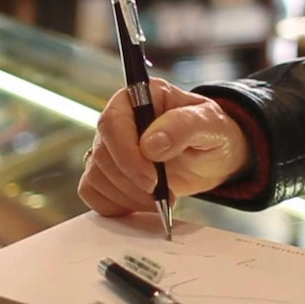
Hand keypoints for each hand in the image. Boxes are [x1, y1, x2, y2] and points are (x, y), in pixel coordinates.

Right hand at [78, 77, 249, 216]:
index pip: (112, 124)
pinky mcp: (106, 173)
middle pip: (102, 154)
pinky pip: (93, 192)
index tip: (151, 179)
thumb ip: (183, 126)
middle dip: (132, 182)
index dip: (127, 155)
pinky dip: (116, 205)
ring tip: (160, 199)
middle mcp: (117, 121)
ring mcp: (108, 148)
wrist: (212, 157)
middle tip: (163, 194)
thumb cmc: (211, 132)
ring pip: (96, 176)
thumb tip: (150, 144)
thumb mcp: (209, 124)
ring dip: (128, 196)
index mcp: (137, 98)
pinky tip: (141, 204)